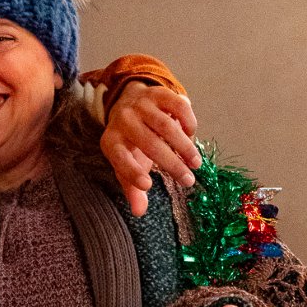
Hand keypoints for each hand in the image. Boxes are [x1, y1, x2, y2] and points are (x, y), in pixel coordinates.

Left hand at [100, 83, 200, 216]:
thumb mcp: (127, 164)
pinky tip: (192, 134)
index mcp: (111, 142)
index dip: (132, 172)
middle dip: (171, 164)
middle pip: (149, 144)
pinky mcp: (159, 93)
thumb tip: (139, 212)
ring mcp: (142, 105)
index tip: (147, 185)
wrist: (129, 102)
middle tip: (188, 181)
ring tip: (195, 164)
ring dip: (184, 147)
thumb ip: (132, 188)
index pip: (119, 158)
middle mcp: (124, 121)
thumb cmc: (130, 143)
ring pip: (166, 126)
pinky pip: (177, 105)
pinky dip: (188, 121)